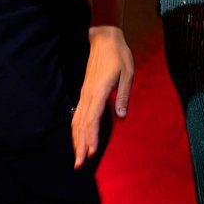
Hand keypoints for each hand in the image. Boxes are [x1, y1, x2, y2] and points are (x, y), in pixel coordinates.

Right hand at [72, 26, 133, 169]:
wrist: (104, 38)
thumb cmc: (119, 55)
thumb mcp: (128, 73)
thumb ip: (124, 95)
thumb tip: (122, 116)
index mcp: (99, 90)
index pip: (93, 118)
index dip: (92, 136)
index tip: (92, 152)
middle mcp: (88, 94)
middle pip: (81, 124)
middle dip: (80, 145)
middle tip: (79, 165)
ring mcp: (84, 94)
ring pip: (76, 121)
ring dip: (76, 140)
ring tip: (77, 157)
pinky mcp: (84, 93)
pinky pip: (77, 114)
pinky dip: (76, 129)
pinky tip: (77, 139)